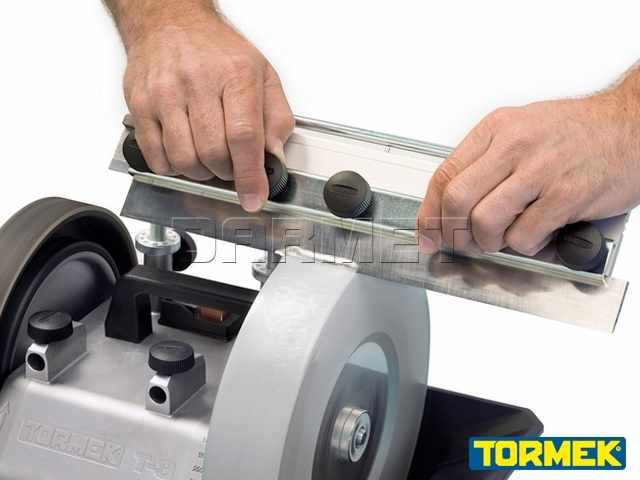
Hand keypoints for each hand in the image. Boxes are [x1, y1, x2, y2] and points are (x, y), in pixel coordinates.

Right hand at [123, 9, 293, 211]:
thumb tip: (273, 156)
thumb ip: (276, 118)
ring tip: (207, 157)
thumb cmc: (217, 50)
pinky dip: (173, 167)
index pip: (244, 136)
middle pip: (213, 154)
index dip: (250, 175)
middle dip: (227, 173)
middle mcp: (197, 83)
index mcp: (235, 75)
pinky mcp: (141, 105)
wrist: (169, 23)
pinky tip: (184, 152)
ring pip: (184, 160)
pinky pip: (156, 156)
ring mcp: (165, 94)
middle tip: (231, 166)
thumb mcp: (263, 75)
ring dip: (201, 173)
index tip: (254, 196)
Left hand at [417, 87, 639, 255]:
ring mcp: (540, 170)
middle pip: (457, 200)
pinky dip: (524, 245)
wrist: (632, 125)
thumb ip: (486, 161)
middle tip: (462, 242)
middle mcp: (514, 146)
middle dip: (453, 232)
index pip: (444, 175)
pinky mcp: (566, 195)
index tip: (427, 231)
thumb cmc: (577, 132)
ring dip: (488, 242)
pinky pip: (524, 235)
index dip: (429, 211)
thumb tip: (451, 201)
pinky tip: (534, 236)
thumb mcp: (521, 129)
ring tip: (501, 239)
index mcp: (496, 129)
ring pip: (484, 221)